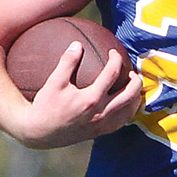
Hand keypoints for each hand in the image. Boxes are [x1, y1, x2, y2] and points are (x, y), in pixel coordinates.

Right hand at [12, 44, 143, 148]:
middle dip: (135, 81)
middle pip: (129, 95)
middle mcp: (100, 113)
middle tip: (132, 72)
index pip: (111, 75)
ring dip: (135, 97)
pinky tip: (125, 104)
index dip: (115, 60)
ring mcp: (102, 125)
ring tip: (132, 86)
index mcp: (90, 99)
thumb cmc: (45, 106)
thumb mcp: (53, 82)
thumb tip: (78, 44)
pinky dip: (128, 111)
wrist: (40, 133)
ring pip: (129, 111)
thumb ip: (67, 62)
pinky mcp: (100, 132)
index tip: (113, 53)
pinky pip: (121, 122)